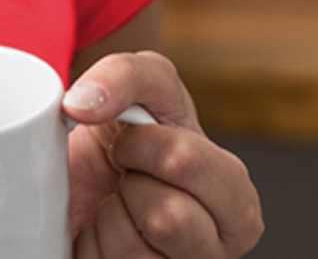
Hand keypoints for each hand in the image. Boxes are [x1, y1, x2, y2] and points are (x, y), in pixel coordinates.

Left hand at [62, 51, 264, 258]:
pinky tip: (105, 235)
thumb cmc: (129, 135)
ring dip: (109, 216)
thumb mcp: (143, 88)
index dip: (139, 142)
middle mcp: (217, 250)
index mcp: (237, 203)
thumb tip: (81, 102)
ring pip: (131, 251)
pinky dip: (91, 245)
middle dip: (130, 182)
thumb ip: (124, 75)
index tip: (132, 142)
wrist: (87, 178)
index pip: (182, 161)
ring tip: (119, 207)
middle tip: (126, 176)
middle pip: (166, 217)